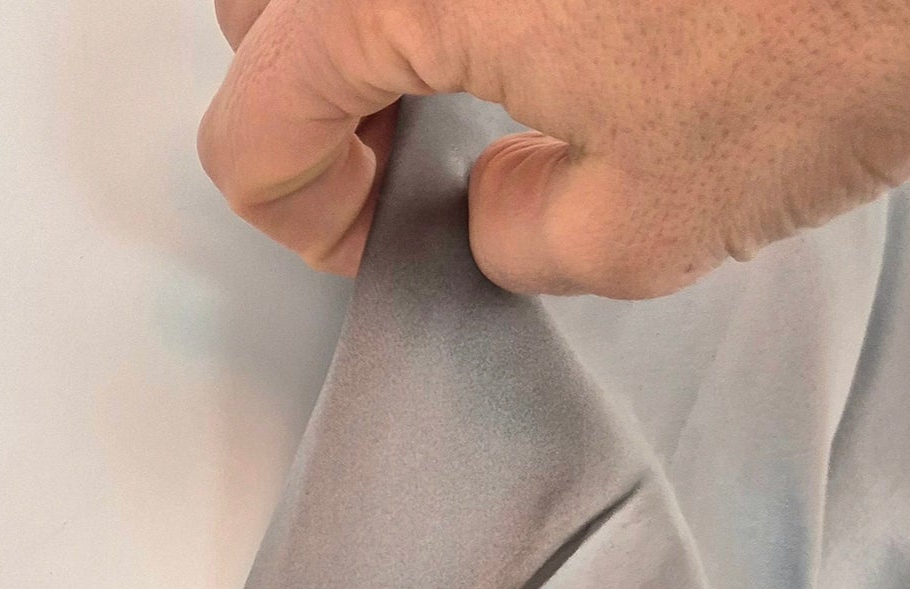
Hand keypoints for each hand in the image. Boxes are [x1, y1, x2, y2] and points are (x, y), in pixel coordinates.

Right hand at [197, 0, 909, 295]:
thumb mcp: (657, 222)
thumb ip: (524, 244)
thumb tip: (500, 218)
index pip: (253, 125)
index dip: (304, 218)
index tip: (382, 240)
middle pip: (267, 7)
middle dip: (319, 98)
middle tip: (406, 155)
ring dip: (384, 20)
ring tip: (482, 70)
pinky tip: (562, 9)